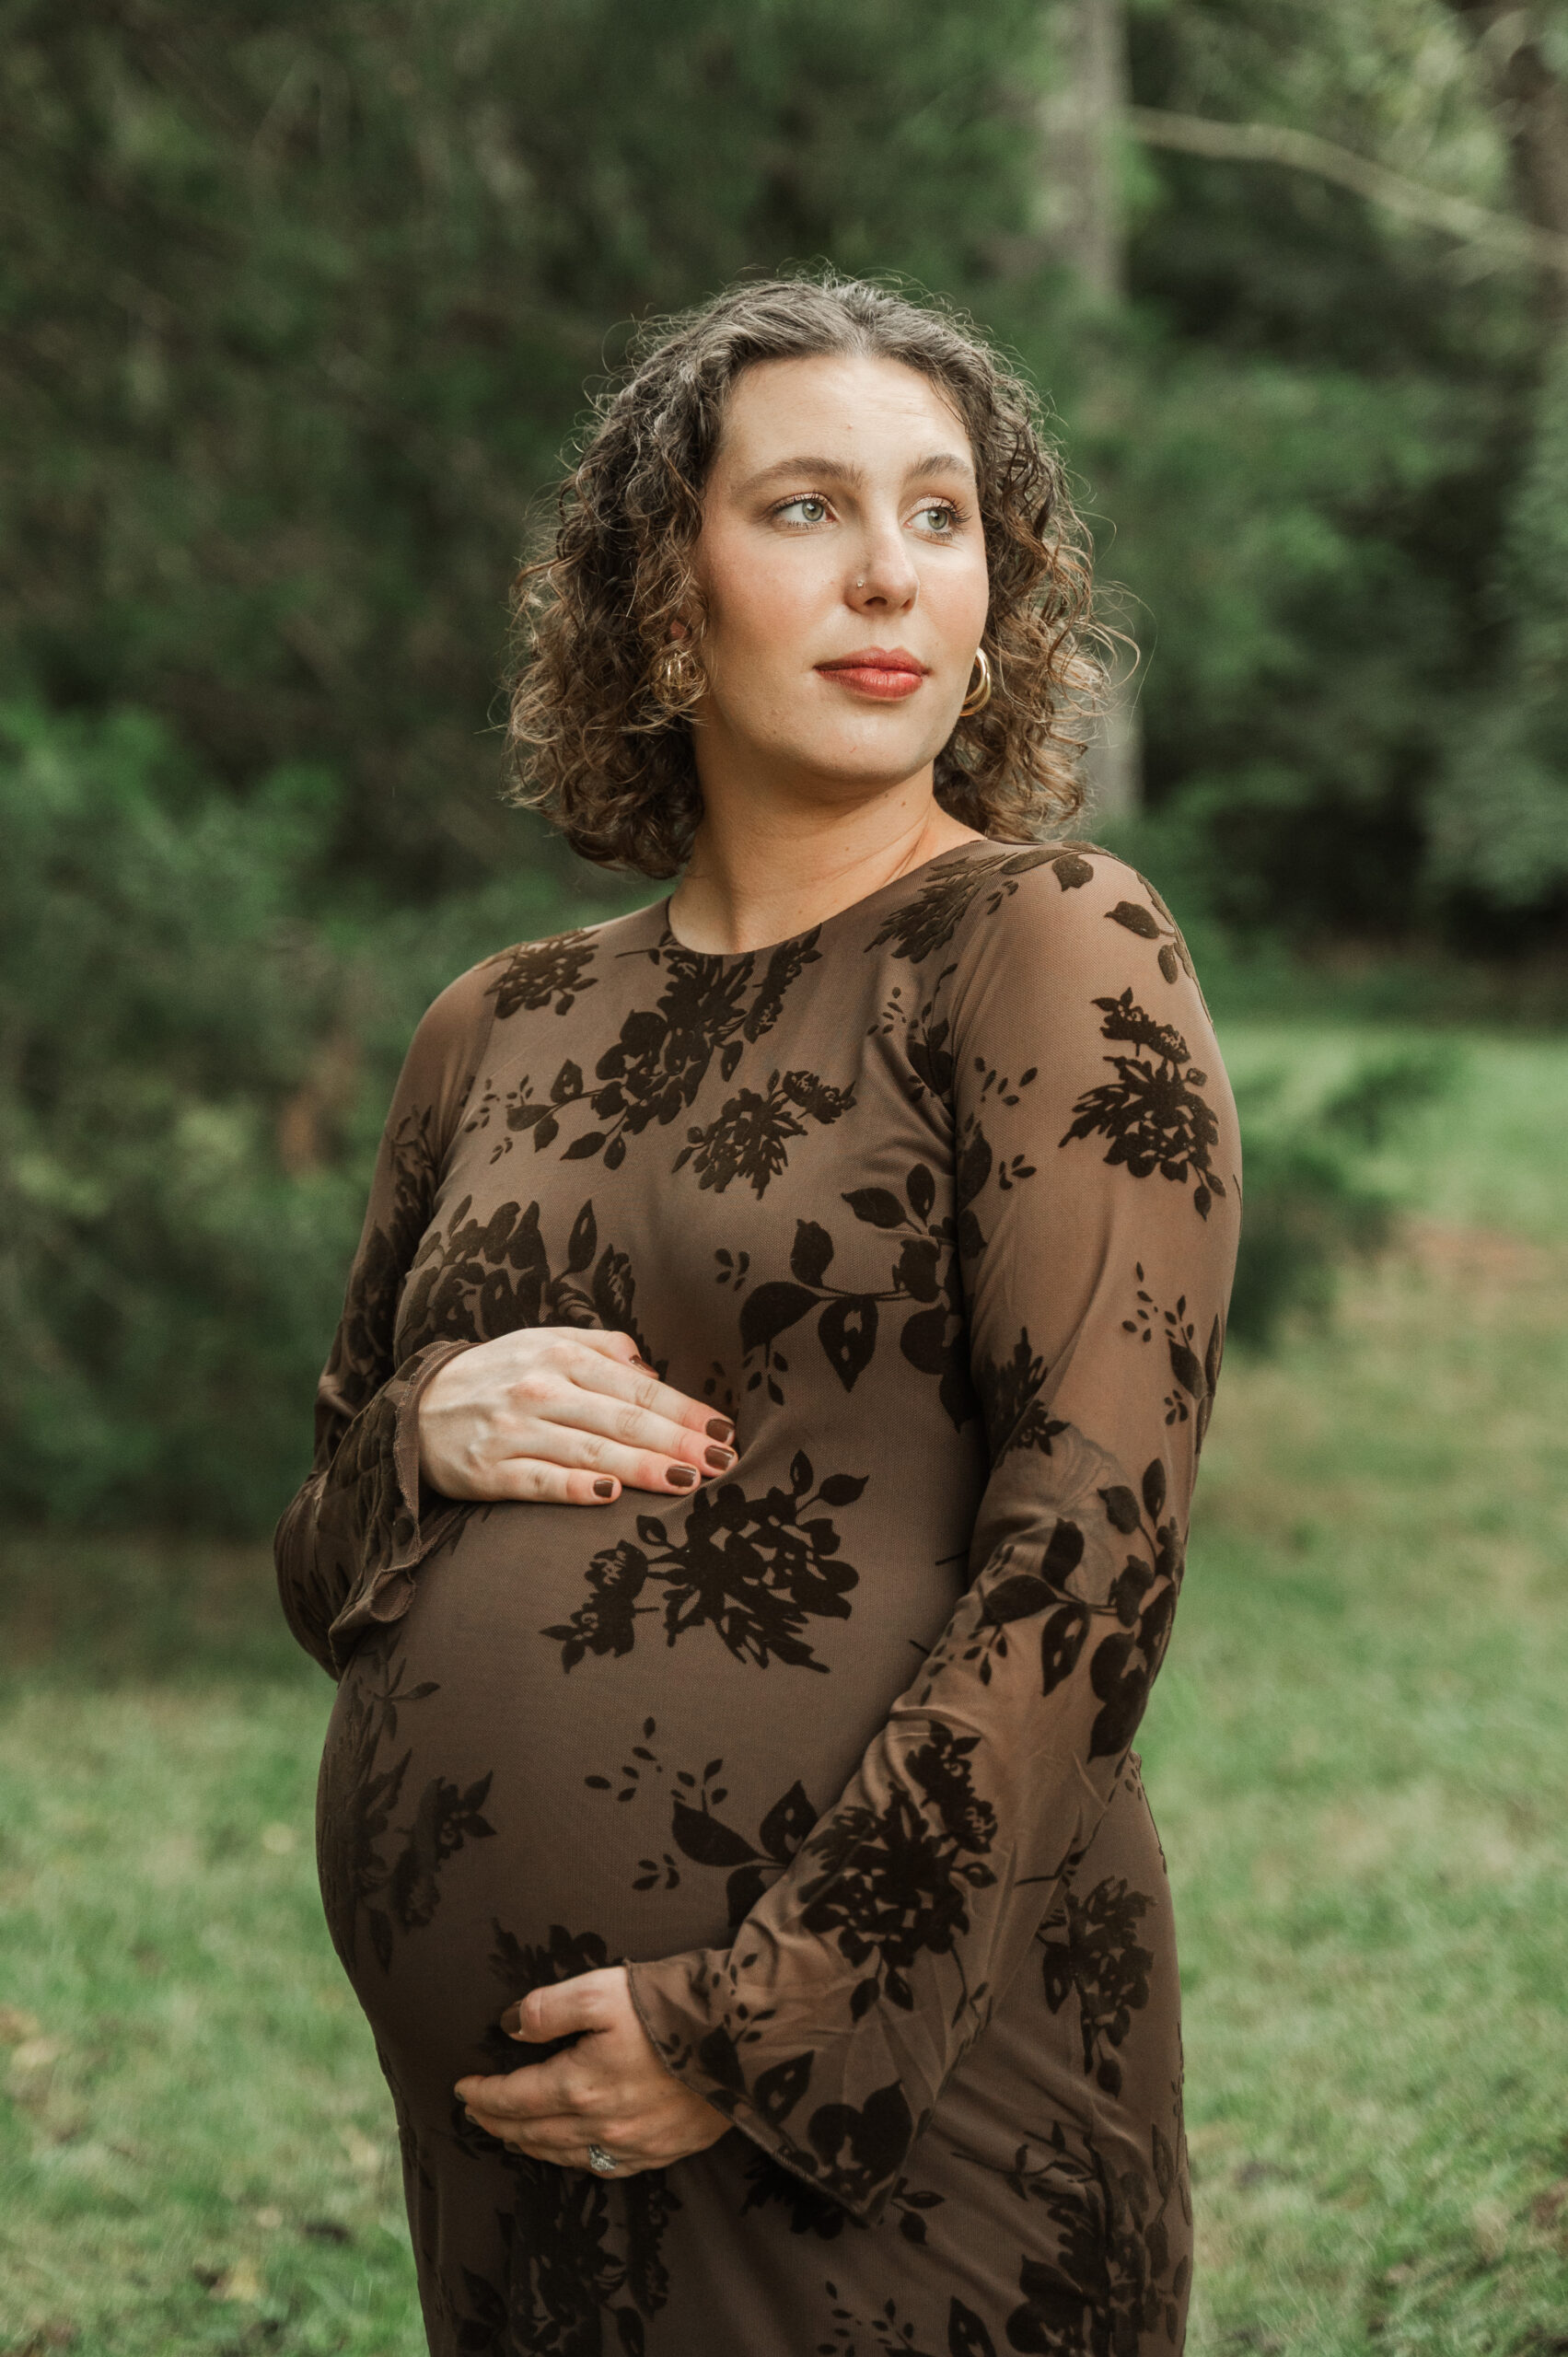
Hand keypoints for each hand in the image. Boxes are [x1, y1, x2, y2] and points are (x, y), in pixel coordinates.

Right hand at [417, 1327, 735, 1504]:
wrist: (416, 1406)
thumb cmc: (499, 1375)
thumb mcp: (546, 1343)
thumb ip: (603, 1350)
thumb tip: (654, 1373)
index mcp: (561, 1355)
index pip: (638, 1387)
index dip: (685, 1411)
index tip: (724, 1432)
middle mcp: (539, 1388)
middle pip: (623, 1419)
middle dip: (678, 1442)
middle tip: (723, 1463)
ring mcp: (512, 1430)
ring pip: (589, 1450)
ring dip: (641, 1468)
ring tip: (686, 1481)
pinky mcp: (487, 1470)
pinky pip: (538, 1481)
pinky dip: (573, 1487)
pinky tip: (609, 1496)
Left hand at [454, 1965, 728, 2176]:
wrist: (744, 2035)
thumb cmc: (671, 2006)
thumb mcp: (601, 1989)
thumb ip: (549, 2009)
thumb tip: (510, 2026)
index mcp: (580, 2086)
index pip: (515, 2098)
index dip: (483, 2096)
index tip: (461, 2089)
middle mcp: (601, 2126)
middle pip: (534, 2132)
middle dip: (499, 2123)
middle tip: (476, 2114)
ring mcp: (634, 2145)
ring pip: (566, 2154)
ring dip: (531, 2144)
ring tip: (511, 2134)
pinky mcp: (662, 2150)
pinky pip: (603, 2166)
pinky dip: (574, 2159)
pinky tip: (571, 2151)